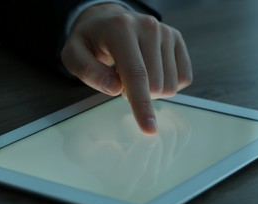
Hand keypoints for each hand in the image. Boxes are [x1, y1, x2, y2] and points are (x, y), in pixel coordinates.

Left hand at [61, 3, 192, 133]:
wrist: (107, 21)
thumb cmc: (90, 42)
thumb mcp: (74, 55)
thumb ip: (89, 72)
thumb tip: (115, 88)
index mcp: (121, 29)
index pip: (136, 74)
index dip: (142, 105)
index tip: (149, 129)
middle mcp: (149, 27)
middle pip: (155, 85)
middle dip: (137, 95)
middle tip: (119, 79)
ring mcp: (166, 32)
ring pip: (170, 85)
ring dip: (151, 90)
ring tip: (133, 73)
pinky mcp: (177, 39)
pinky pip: (183, 78)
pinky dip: (166, 84)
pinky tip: (151, 71)